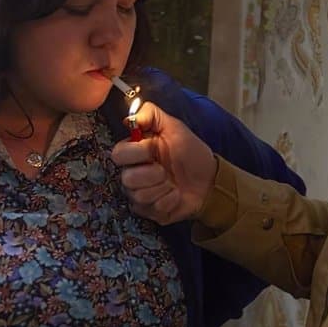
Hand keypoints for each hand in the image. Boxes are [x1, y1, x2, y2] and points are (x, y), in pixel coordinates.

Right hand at [111, 100, 217, 224]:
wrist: (209, 179)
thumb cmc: (191, 152)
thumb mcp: (175, 127)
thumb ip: (151, 115)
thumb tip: (130, 118)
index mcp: (135, 152)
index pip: (118, 154)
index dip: (136, 152)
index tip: (154, 149)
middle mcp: (133, 174)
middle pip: (126, 178)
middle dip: (151, 174)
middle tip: (165, 170)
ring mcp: (139, 195)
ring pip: (139, 196)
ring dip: (163, 188)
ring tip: (173, 182)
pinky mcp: (149, 212)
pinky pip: (152, 209)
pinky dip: (169, 201)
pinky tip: (176, 195)